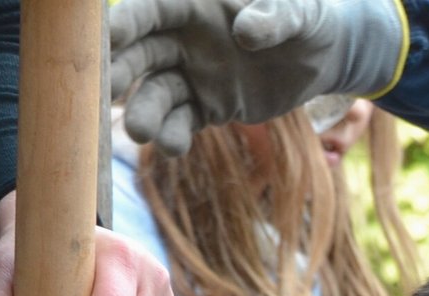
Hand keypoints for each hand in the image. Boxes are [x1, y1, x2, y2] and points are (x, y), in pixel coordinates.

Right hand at [111, 0, 406, 155]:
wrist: (320, 55)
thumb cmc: (304, 18)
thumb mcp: (296, 13)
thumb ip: (272, 17)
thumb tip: (246, 33)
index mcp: (192, 5)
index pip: (149, 11)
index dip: (127, 23)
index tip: (109, 39)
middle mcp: (182, 39)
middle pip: (141, 54)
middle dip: (122, 71)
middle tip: (109, 91)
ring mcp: (192, 75)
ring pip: (157, 94)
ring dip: (145, 112)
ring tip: (141, 132)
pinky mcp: (207, 107)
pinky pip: (183, 122)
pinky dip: (175, 135)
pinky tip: (172, 148)